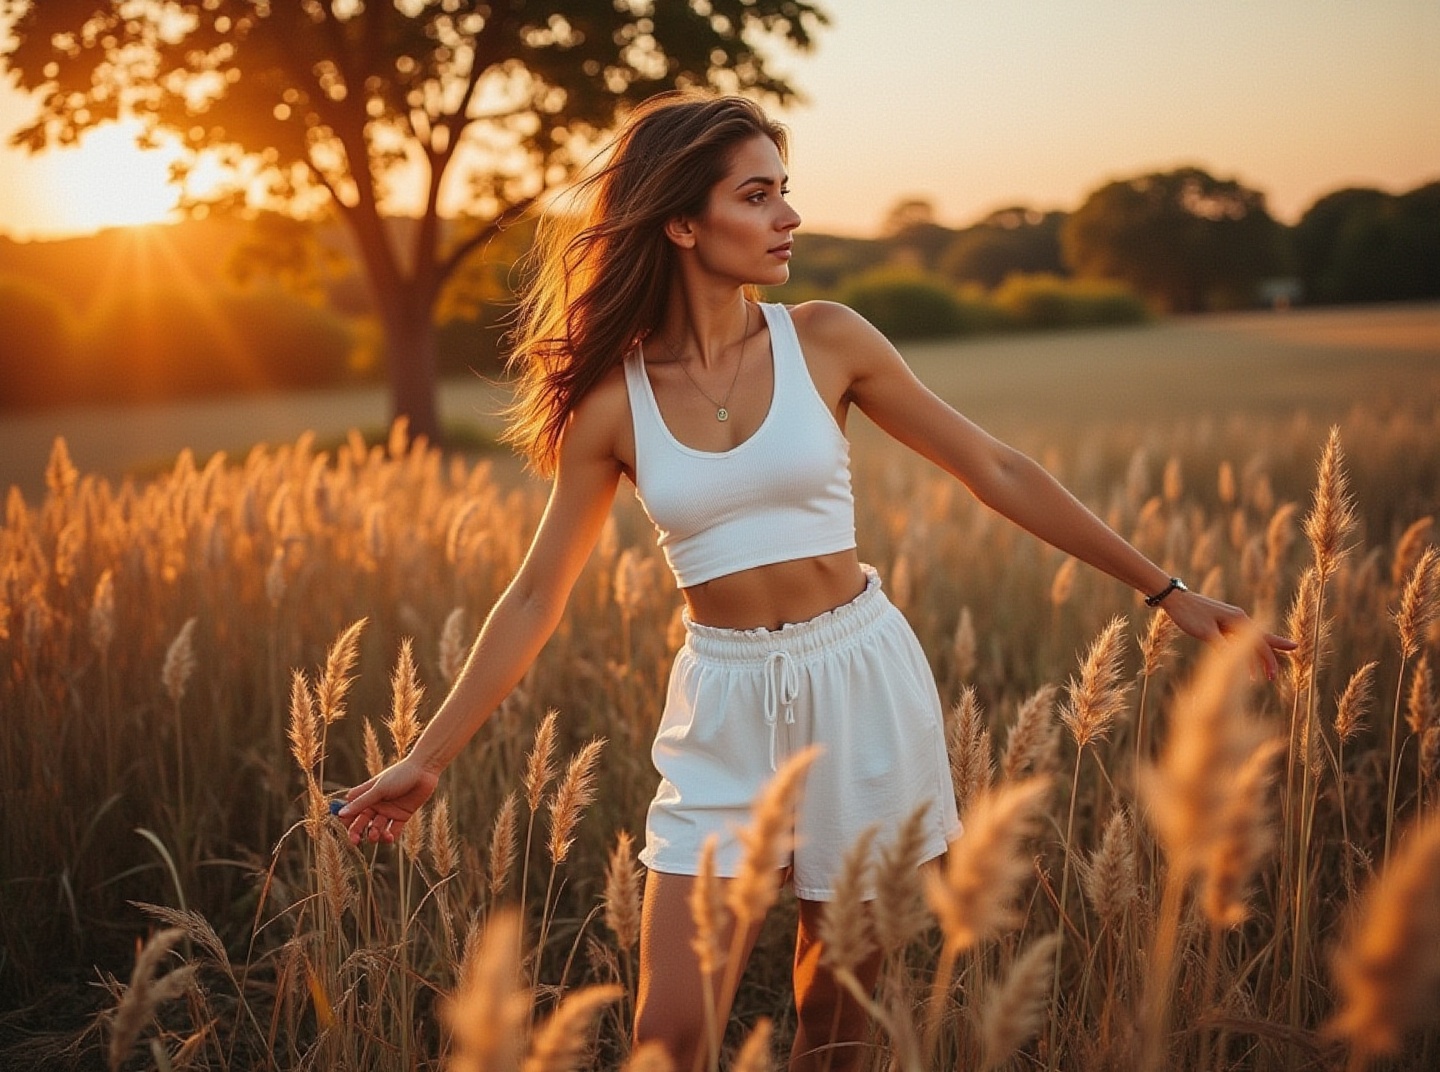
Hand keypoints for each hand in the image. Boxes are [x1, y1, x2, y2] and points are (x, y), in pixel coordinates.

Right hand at [335, 756, 439, 844]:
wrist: (424, 771)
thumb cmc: (399, 775)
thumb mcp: (379, 789)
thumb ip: (361, 802)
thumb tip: (340, 814)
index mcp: (366, 796)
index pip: (351, 811)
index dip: (345, 821)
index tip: (343, 830)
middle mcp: (376, 805)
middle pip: (362, 823)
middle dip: (357, 832)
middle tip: (355, 841)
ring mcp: (388, 811)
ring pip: (377, 828)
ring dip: (375, 834)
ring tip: (377, 835)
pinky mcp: (402, 816)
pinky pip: (393, 830)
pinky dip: (390, 836)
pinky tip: (390, 837)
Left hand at [1158, 588, 1296, 681]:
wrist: (1175, 599)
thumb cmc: (1190, 614)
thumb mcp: (1206, 632)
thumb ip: (1223, 646)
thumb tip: (1235, 661)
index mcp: (1238, 620)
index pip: (1259, 643)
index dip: (1267, 661)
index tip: (1273, 676)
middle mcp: (1238, 619)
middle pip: (1259, 641)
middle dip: (1267, 659)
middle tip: (1274, 676)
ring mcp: (1230, 620)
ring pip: (1248, 642)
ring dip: (1253, 658)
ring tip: (1258, 677)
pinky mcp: (1221, 623)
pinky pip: (1237, 640)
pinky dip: (1241, 652)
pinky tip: (1240, 663)